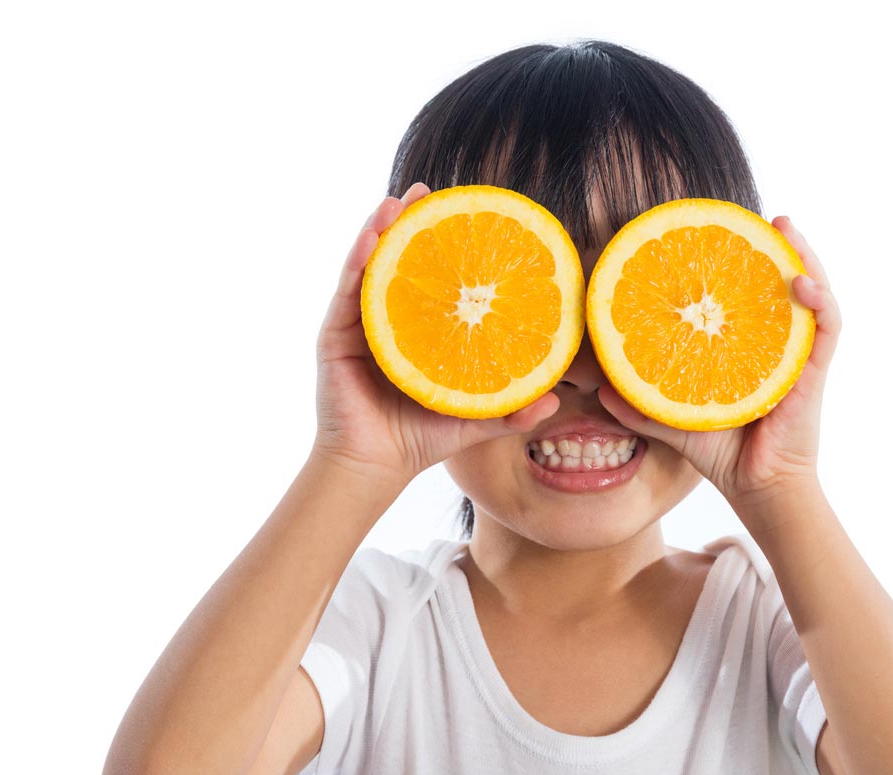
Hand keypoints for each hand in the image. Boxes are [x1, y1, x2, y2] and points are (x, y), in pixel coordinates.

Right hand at [312, 182, 560, 481]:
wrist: (375, 466)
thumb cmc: (422, 438)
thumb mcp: (475, 417)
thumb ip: (512, 407)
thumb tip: (557, 401)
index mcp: (418, 328)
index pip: (432, 277)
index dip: (445, 243)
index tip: (465, 211)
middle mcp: (387, 317)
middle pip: (399, 259)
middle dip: (410, 221)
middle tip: (428, 189)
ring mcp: (359, 323)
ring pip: (370, 265)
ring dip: (382, 228)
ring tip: (398, 200)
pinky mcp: (335, 335)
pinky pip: (348, 290)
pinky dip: (358, 261)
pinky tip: (371, 238)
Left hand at [597, 216, 840, 502]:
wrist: (755, 488)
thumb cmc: (721, 452)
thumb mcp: (673, 417)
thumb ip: (639, 402)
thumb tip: (598, 387)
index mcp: (748, 346)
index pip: (750, 295)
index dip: (741, 261)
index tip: (720, 230)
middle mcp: (778, 343)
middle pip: (785, 282)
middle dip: (777, 244)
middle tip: (764, 215)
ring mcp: (798, 354)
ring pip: (813, 292)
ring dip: (804, 255)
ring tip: (785, 226)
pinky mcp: (813, 372)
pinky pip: (827, 328)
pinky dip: (820, 301)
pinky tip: (803, 283)